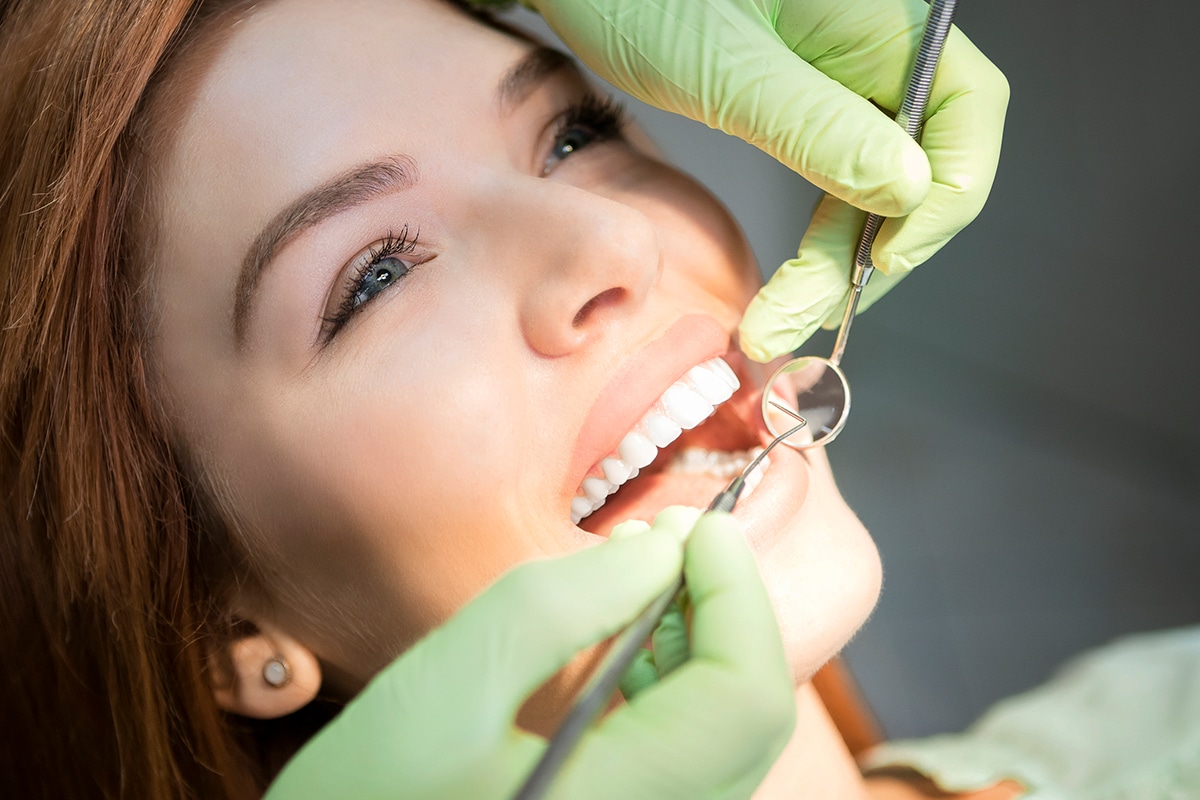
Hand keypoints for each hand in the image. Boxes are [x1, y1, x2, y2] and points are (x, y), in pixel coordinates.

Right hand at [265, 508, 794, 798]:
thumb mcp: (446, 689)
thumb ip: (561, 607)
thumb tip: (660, 551)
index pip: (746, 699)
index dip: (737, 598)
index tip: (697, 528)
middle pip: (747, 716)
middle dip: (719, 611)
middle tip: (669, 539)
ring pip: (721, 733)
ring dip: (695, 641)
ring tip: (641, 575)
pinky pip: (684, 752)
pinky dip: (668, 682)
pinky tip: (624, 638)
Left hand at [509, 0, 1008, 360]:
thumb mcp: (725, 68)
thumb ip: (815, 124)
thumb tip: (907, 188)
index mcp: (881, 19)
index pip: (967, 108)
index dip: (946, 193)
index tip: (886, 259)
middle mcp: (875, 50)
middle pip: (924, 164)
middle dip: (869, 253)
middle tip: (802, 317)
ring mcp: (841, 82)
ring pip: (877, 187)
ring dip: (837, 262)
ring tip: (776, 322)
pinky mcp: (804, 109)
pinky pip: (837, 182)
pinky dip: (817, 239)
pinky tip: (787, 285)